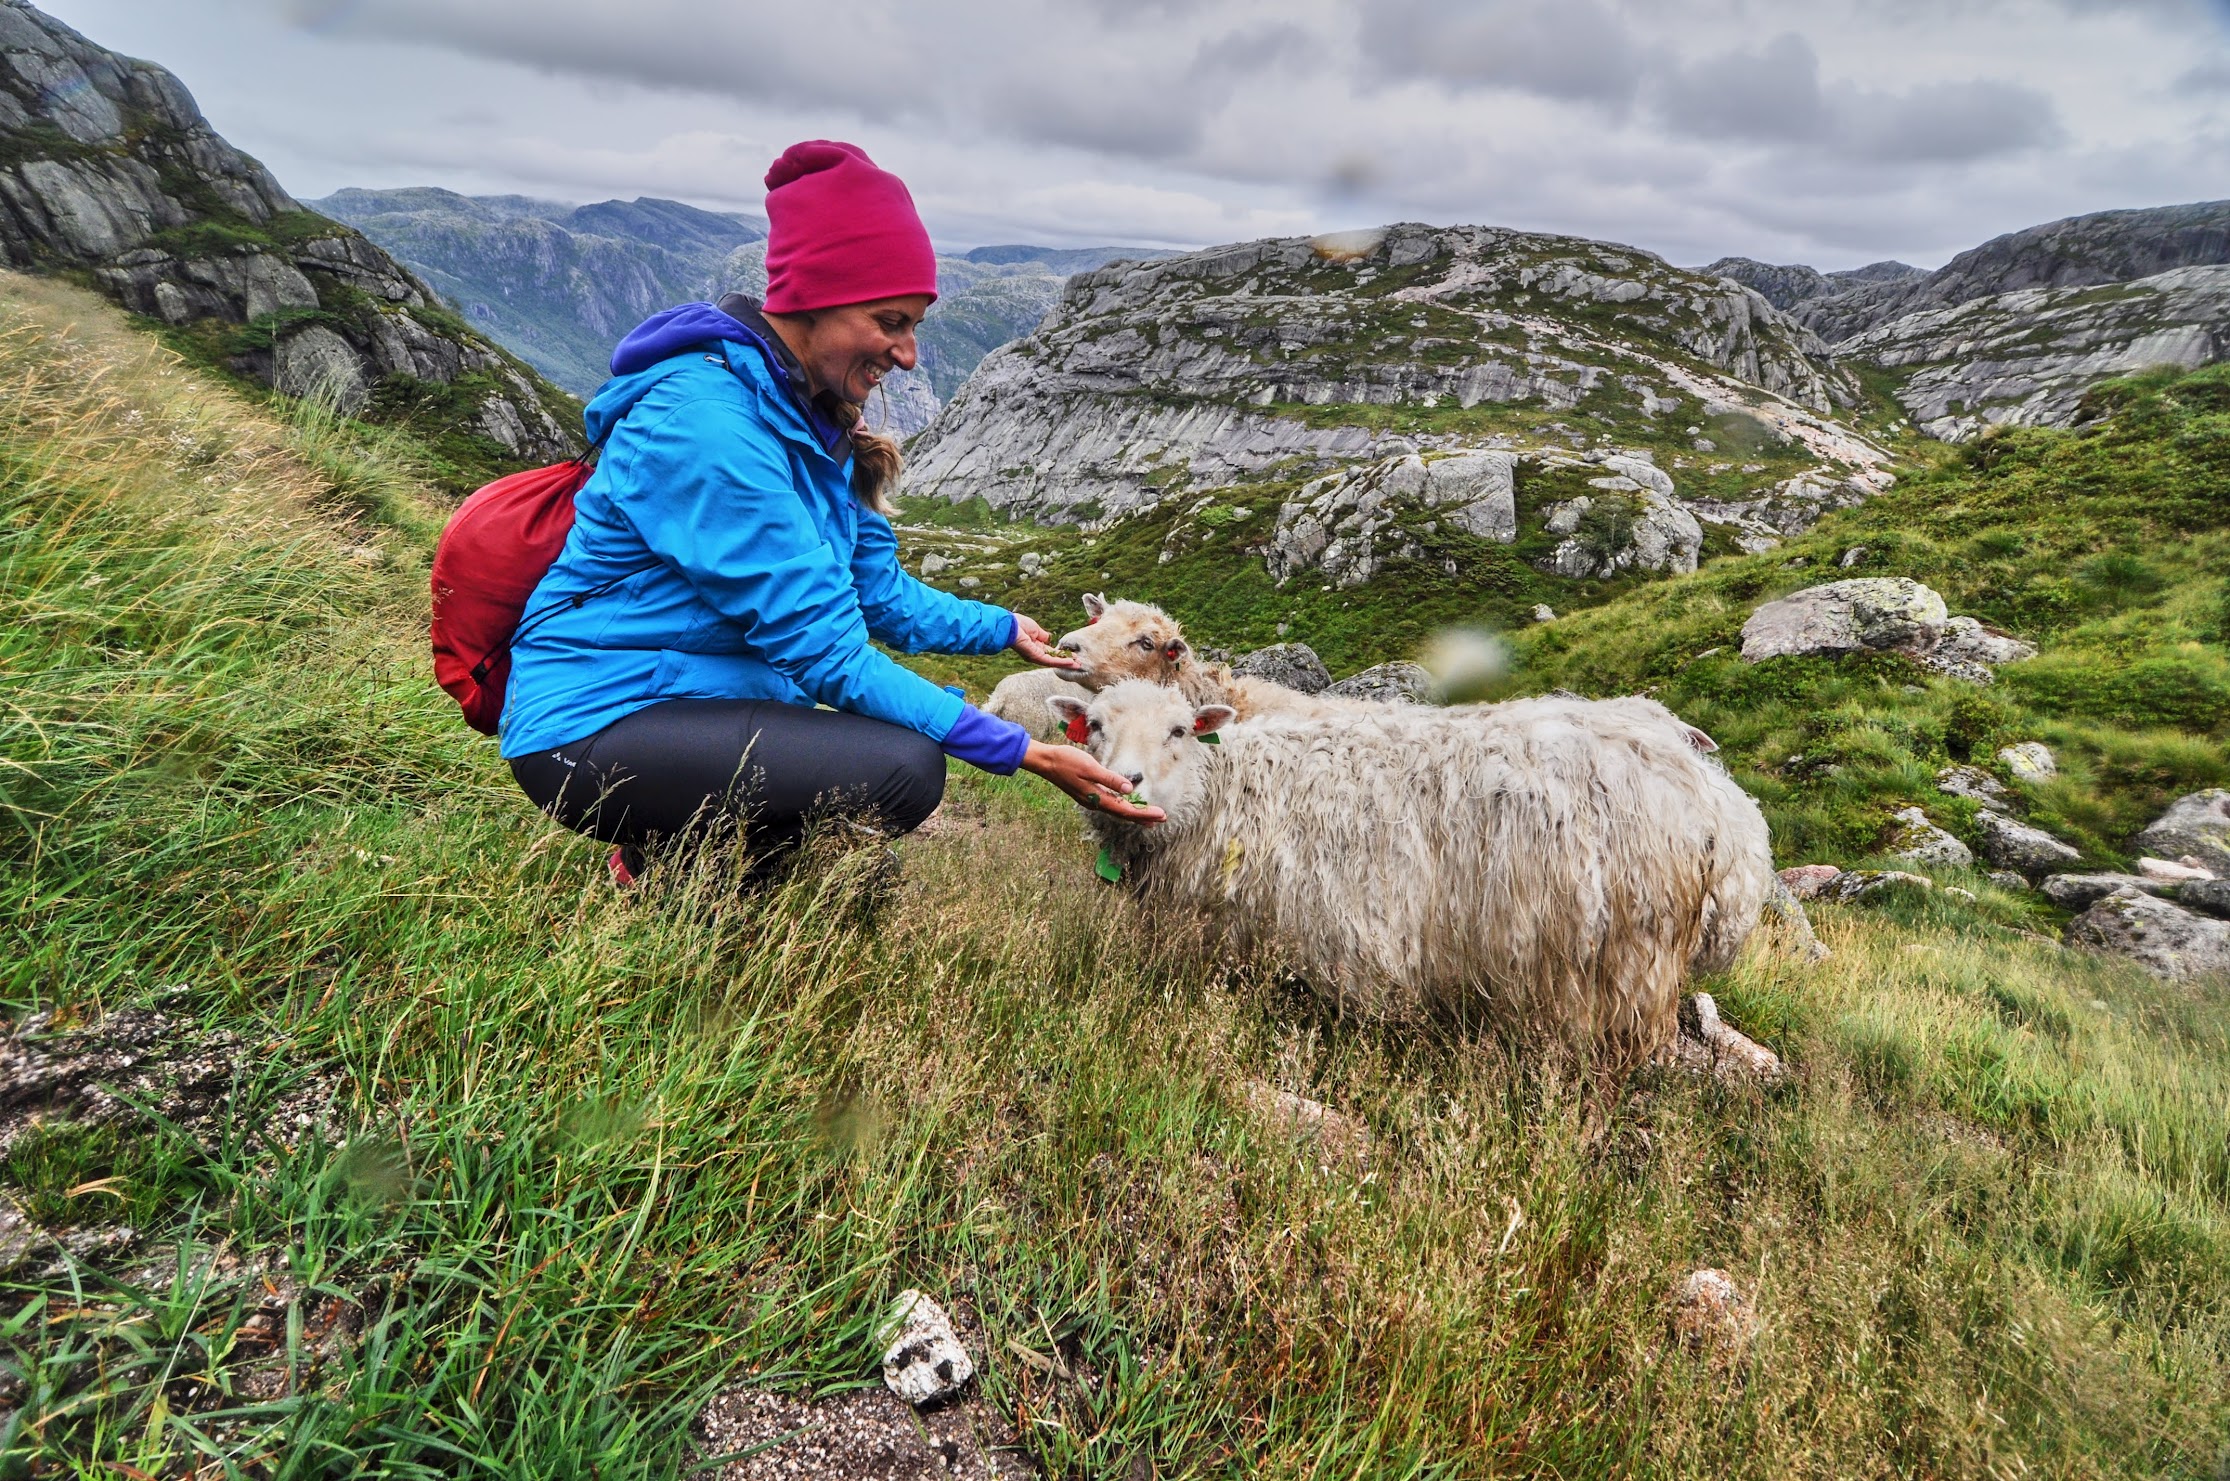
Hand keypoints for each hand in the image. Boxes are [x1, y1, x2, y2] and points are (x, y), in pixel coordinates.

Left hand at [1011, 614, 1079, 670]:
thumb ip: (1043, 635)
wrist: (1010, 625)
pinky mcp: (1035, 657)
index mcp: (1035, 646)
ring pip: (1054, 662)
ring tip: (1078, 665)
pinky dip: (1061, 662)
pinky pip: (1051, 661)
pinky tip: (1071, 663)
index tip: (1073, 655)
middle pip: (1054, 659)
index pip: (1051, 652)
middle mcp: (1035, 653)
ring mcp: (1035, 656)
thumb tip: (1049, 638)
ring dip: (1067, 664)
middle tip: (1079, 664)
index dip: (1062, 654)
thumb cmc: (1019, 625)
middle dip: (1067, 661)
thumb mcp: (1035, 630)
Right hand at [1021, 740, 1163, 823]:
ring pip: (1116, 811)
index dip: (1144, 813)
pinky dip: (1122, 807)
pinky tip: (1126, 805)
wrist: (1046, 762)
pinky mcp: (1087, 795)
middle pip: (1123, 814)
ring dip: (1133, 814)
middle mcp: (1095, 802)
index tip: (1160, 815)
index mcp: (1097, 797)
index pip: (1126, 809)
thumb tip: (1129, 789)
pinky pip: (1109, 805)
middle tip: (1162, 818)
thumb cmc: (1067, 761)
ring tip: (1149, 818)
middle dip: (1143, 817)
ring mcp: (1090, 799)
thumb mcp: (1090, 767)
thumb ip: (1109, 779)